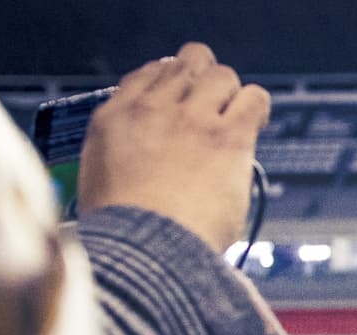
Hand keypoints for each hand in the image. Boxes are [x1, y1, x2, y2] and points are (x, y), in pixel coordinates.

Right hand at [77, 42, 269, 253]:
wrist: (143, 248)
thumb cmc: (125, 234)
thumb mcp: (99, 184)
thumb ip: (121, 158)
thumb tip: (142, 164)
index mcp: (114, 118)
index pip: (147, 73)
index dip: (170, 80)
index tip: (182, 99)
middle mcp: (152, 109)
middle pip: (185, 64)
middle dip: (202, 79)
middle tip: (213, 106)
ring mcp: (191, 119)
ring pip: (221, 75)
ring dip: (231, 93)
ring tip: (236, 119)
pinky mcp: (227, 136)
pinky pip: (254, 98)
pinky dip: (257, 106)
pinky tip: (255, 122)